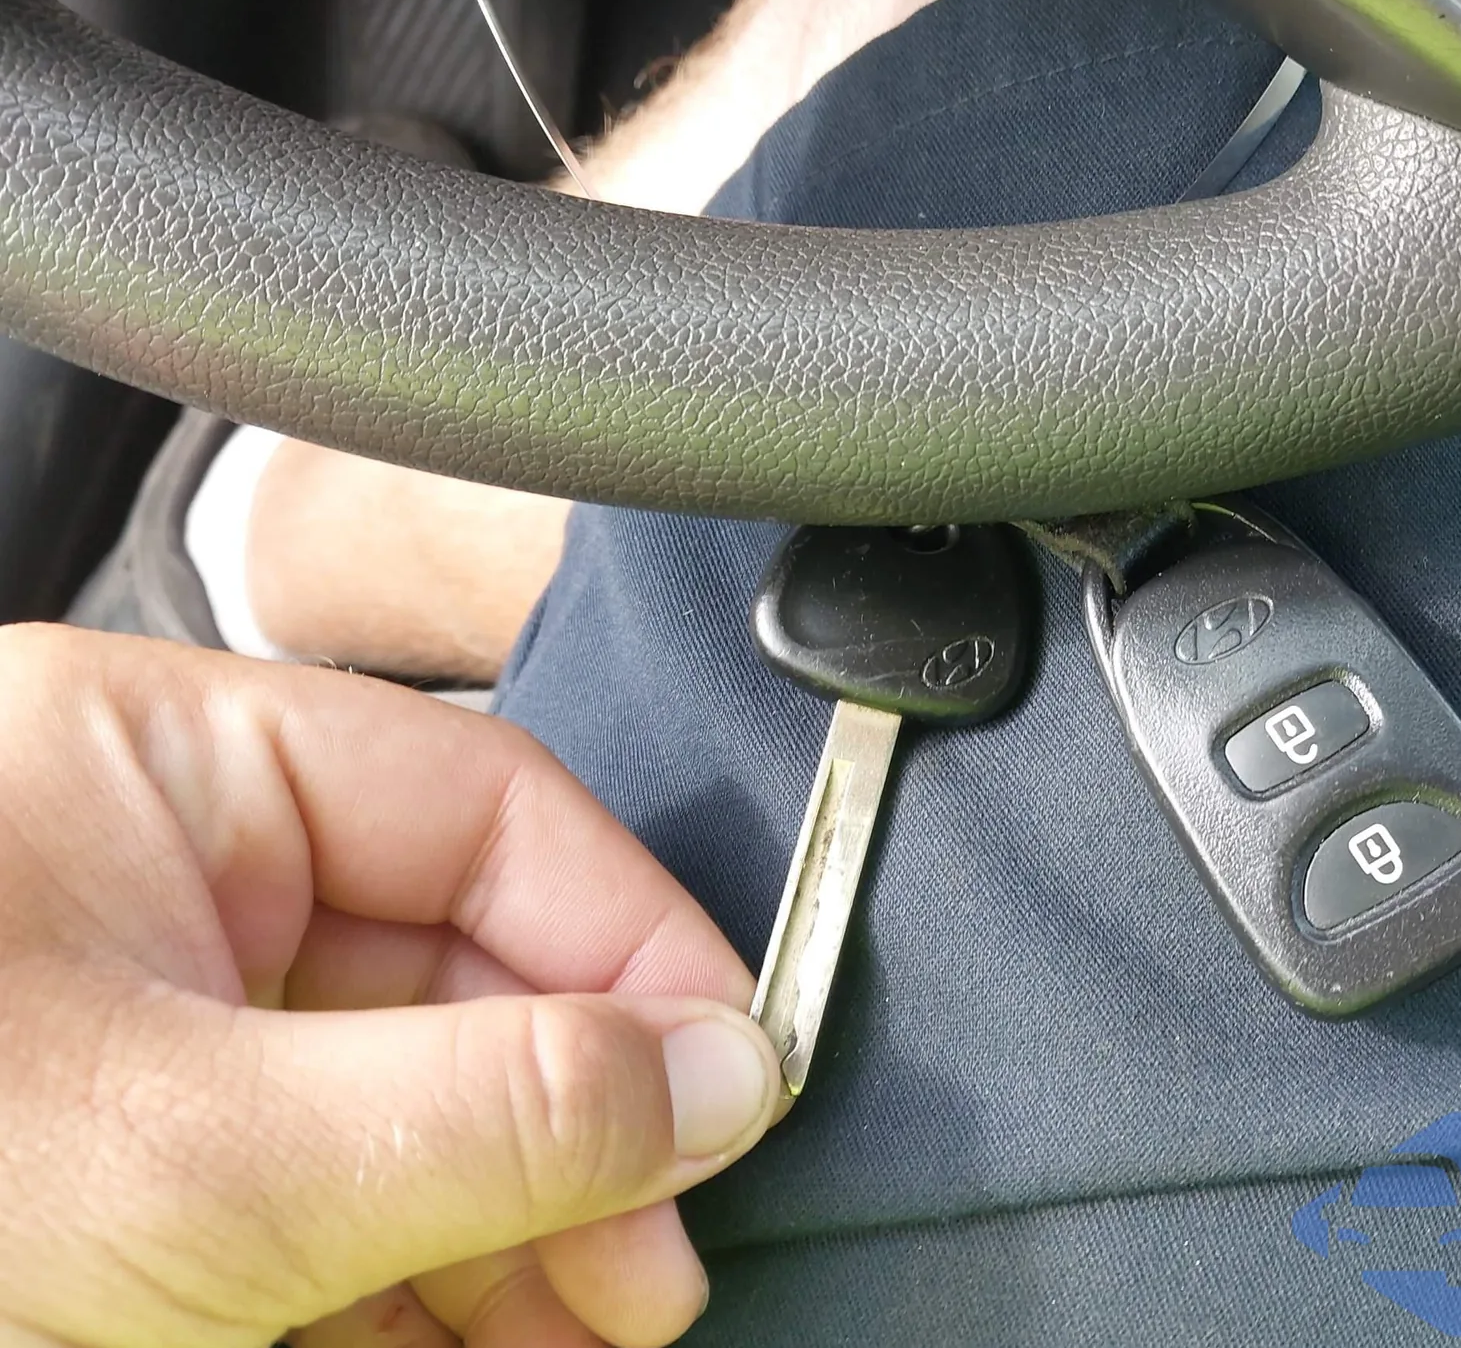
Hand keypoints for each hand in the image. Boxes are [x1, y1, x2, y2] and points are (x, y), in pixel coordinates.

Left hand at [0, 626, 780, 1347]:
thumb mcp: (209, 1160)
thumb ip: (493, 1109)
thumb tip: (714, 1073)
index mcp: (153, 766)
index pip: (483, 807)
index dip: (636, 944)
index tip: (729, 1073)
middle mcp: (159, 873)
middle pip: (463, 968)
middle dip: (576, 1130)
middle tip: (651, 1253)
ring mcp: (144, 1023)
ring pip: (408, 1093)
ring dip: (517, 1224)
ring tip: (586, 1326)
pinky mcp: (135, 1158)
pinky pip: (327, 1184)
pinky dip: (419, 1273)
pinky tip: (489, 1336)